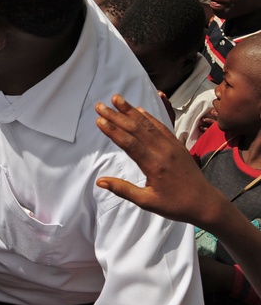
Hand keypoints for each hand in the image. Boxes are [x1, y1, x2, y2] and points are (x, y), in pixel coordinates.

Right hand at [94, 94, 223, 226]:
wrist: (205, 203)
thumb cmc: (174, 205)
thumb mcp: (147, 202)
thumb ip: (123, 189)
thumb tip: (99, 181)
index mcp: (154, 165)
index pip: (130, 143)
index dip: (113, 131)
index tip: (99, 120)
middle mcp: (163, 151)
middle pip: (136, 129)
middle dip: (116, 116)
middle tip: (100, 105)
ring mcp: (172, 145)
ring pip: (148, 124)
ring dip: (131, 110)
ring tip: (117, 98)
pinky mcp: (178, 145)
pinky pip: (161, 126)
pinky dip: (148, 117)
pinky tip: (139, 110)